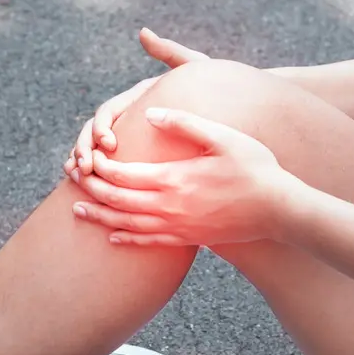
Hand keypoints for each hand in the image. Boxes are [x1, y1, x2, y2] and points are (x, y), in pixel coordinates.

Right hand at [64, 28, 207, 183]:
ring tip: (83, 177)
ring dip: (84, 161)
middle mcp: (132, 116)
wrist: (245, 115)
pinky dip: (98, 177)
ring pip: (96, 150)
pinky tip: (90, 190)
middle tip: (88, 168)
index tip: (109, 144)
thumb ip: (170, 52)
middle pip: (94, 131)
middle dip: (86, 148)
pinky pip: (112, 169)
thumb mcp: (195, 70)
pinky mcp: (140, 157)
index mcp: (139, 97)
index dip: (101, 126)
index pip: (109, 111)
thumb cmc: (221, 91)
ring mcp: (134, 138)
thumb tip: (143, 32)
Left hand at [69, 107, 301, 246]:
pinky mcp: (189, 238)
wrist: (280, 210)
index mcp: (174, 178)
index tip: (89, 155)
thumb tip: (151, 112)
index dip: (101, 165)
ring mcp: (178, 226)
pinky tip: (114, 238)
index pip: (124, 173)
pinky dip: (128, 240)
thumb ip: (185, 122)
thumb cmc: (256, 168)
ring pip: (127, 224)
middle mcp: (170, 206)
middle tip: (73, 178)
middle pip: (118, 199)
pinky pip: (150, 242)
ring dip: (101, 216)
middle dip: (92, 188)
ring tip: (78, 209)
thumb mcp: (223, 136)